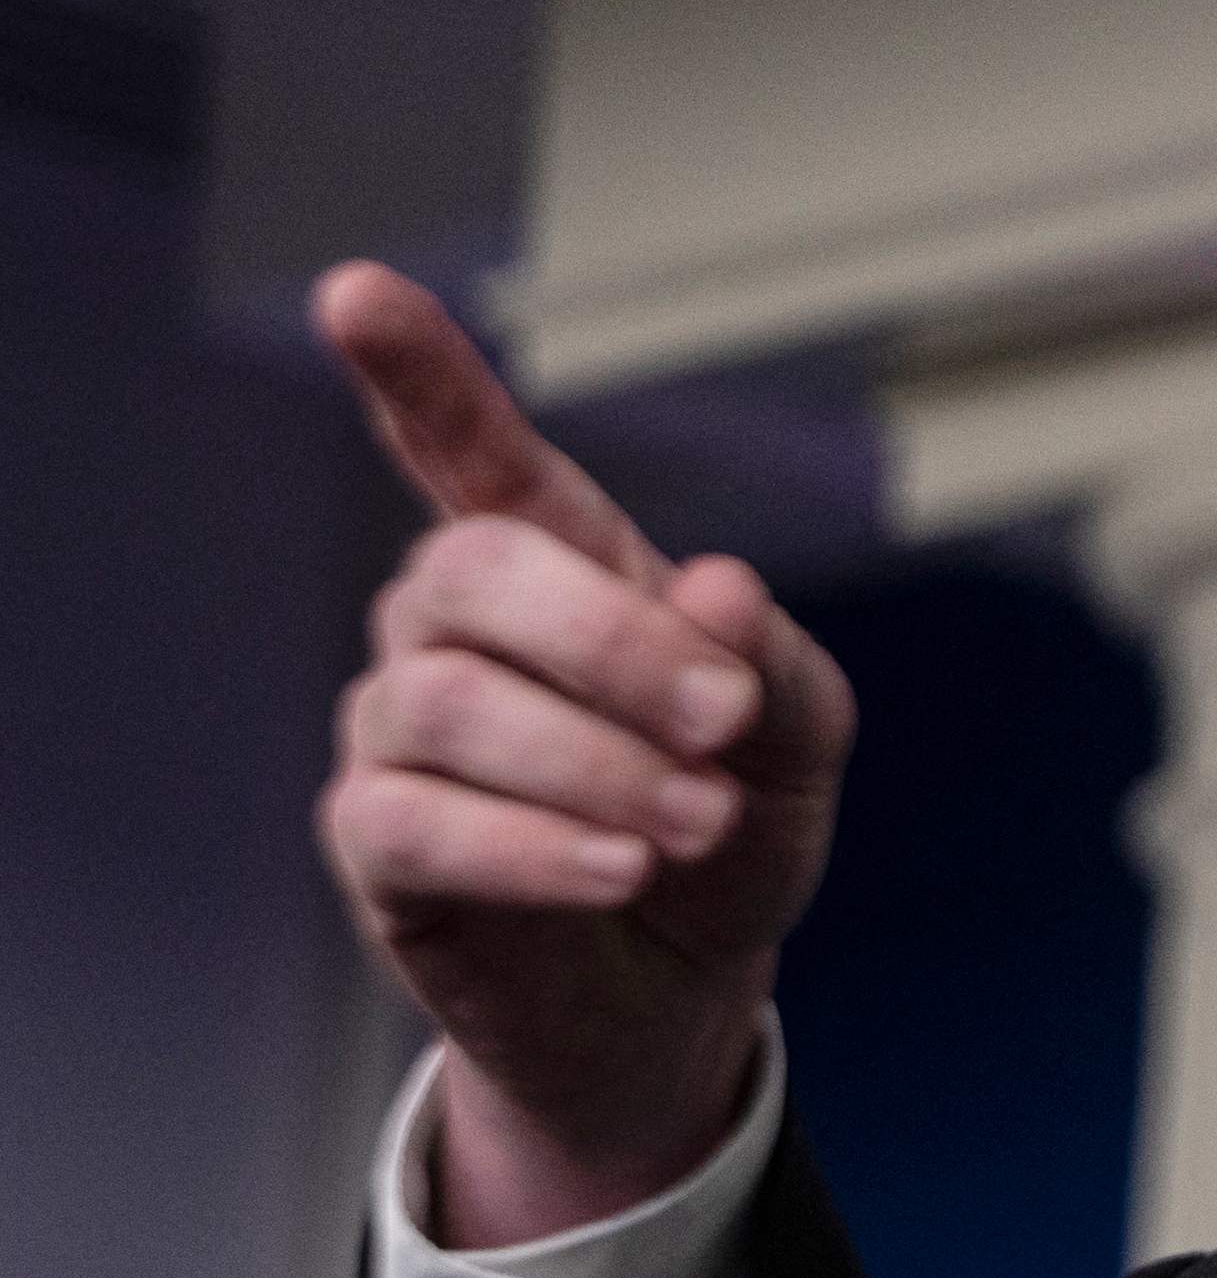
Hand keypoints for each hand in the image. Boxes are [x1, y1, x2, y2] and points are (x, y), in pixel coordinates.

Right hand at [314, 263, 855, 1245]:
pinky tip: (622, 868)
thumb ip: (772, 660)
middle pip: (473, 570)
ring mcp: (401, 728)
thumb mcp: (798, 740)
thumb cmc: (729, 828)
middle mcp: (454, 626)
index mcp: (558, 564)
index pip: (469, 450)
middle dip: (611, 642)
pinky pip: (416, 819)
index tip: (356, 293)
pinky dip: (534, 843)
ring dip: (596, 764)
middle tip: (724, 720)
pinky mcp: (378, 841)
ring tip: (701, 822)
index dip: (417, 374)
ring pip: (450, 704)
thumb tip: (718, 589)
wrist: (684, 985)